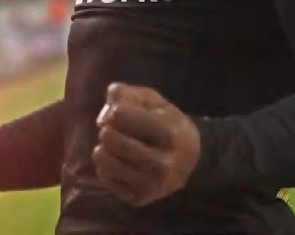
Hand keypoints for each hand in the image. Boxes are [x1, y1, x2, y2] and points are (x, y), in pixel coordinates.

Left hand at [94, 83, 200, 206]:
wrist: (191, 160)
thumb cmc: (166, 124)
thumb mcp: (152, 101)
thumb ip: (125, 95)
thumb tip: (103, 117)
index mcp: (169, 133)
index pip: (118, 115)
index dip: (113, 110)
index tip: (119, 114)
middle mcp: (162, 163)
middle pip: (109, 138)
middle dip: (107, 130)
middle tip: (117, 131)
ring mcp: (151, 185)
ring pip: (104, 160)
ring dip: (103, 148)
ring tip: (115, 146)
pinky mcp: (139, 198)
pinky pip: (105, 178)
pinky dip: (105, 167)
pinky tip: (119, 162)